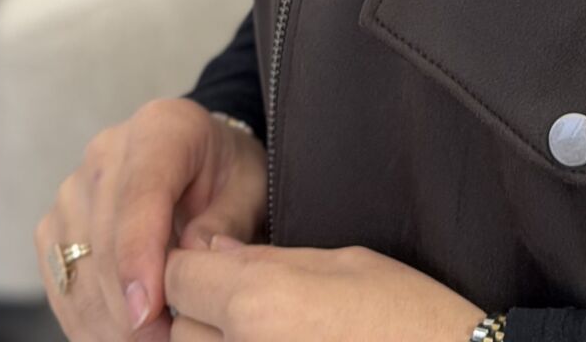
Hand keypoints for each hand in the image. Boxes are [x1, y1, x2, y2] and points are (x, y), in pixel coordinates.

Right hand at [35, 96, 267, 339]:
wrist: (200, 160)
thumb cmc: (229, 173)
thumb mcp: (249, 187)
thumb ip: (226, 220)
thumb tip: (194, 260)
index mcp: (160, 128)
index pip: (139, 196)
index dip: (139, 259)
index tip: (149, 313)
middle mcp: (106, 153)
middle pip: (104, 243)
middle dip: (130, 307)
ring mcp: (74, 190)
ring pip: (77, 272)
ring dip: (109, 323)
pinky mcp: (56, 226)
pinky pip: (62, 285)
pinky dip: (89, 321)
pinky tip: (122, 337)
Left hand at [162, 235, 485, 340]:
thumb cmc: (405, 315)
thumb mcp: (343, 264)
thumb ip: (268, 260)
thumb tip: (214, 252)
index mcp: (260, 303)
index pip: (180, 275)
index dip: (195, 264)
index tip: (217, 264)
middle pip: (180, 328)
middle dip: (202, 311)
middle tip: (250, 304)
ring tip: (270, 332)